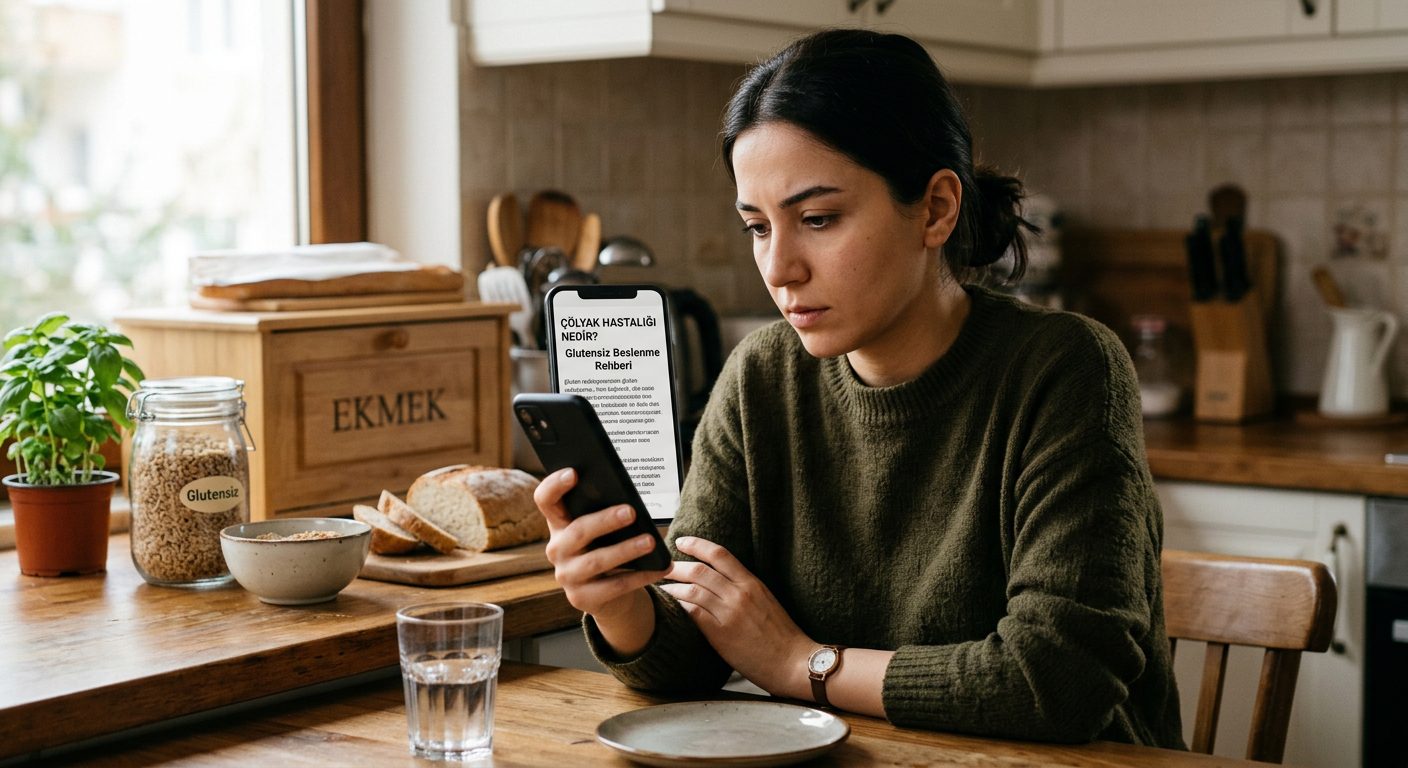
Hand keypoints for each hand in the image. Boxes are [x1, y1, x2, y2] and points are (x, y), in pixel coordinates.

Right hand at [534, 468, 666, 622]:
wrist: (608, 595)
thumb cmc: (607, 549)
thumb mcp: (603, 531)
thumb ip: (605, 513)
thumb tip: (629, 501)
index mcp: (559, 524)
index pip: (545, 500)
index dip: (554, 485)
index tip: (574, 472)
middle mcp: (557, 549)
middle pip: (577, 530)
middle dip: (606, 520)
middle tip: (631, 511)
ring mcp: (567, 576)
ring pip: (596, 561)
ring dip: (626, 550)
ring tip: (650, 541)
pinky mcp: (581, 598)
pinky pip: (614, 586)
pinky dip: (640, 576)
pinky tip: (660, 567)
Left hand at [659, 536, 813, 698]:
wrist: (791, 661)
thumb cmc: (781, 635)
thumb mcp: (766, 601)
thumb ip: (744, 588)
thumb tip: (720, 580)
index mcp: (752, 583)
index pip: (720, 554)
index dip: (697, 545)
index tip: (682, 542)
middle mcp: (739, 594)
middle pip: (700, 570)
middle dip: (676, 566)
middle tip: (663, 566)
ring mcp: (729, 613)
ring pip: (692, 590)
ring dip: (672, 587)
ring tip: (662, 586)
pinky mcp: (720, 633)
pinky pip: (693, 613)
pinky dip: (679, 606)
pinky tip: (671, 606)